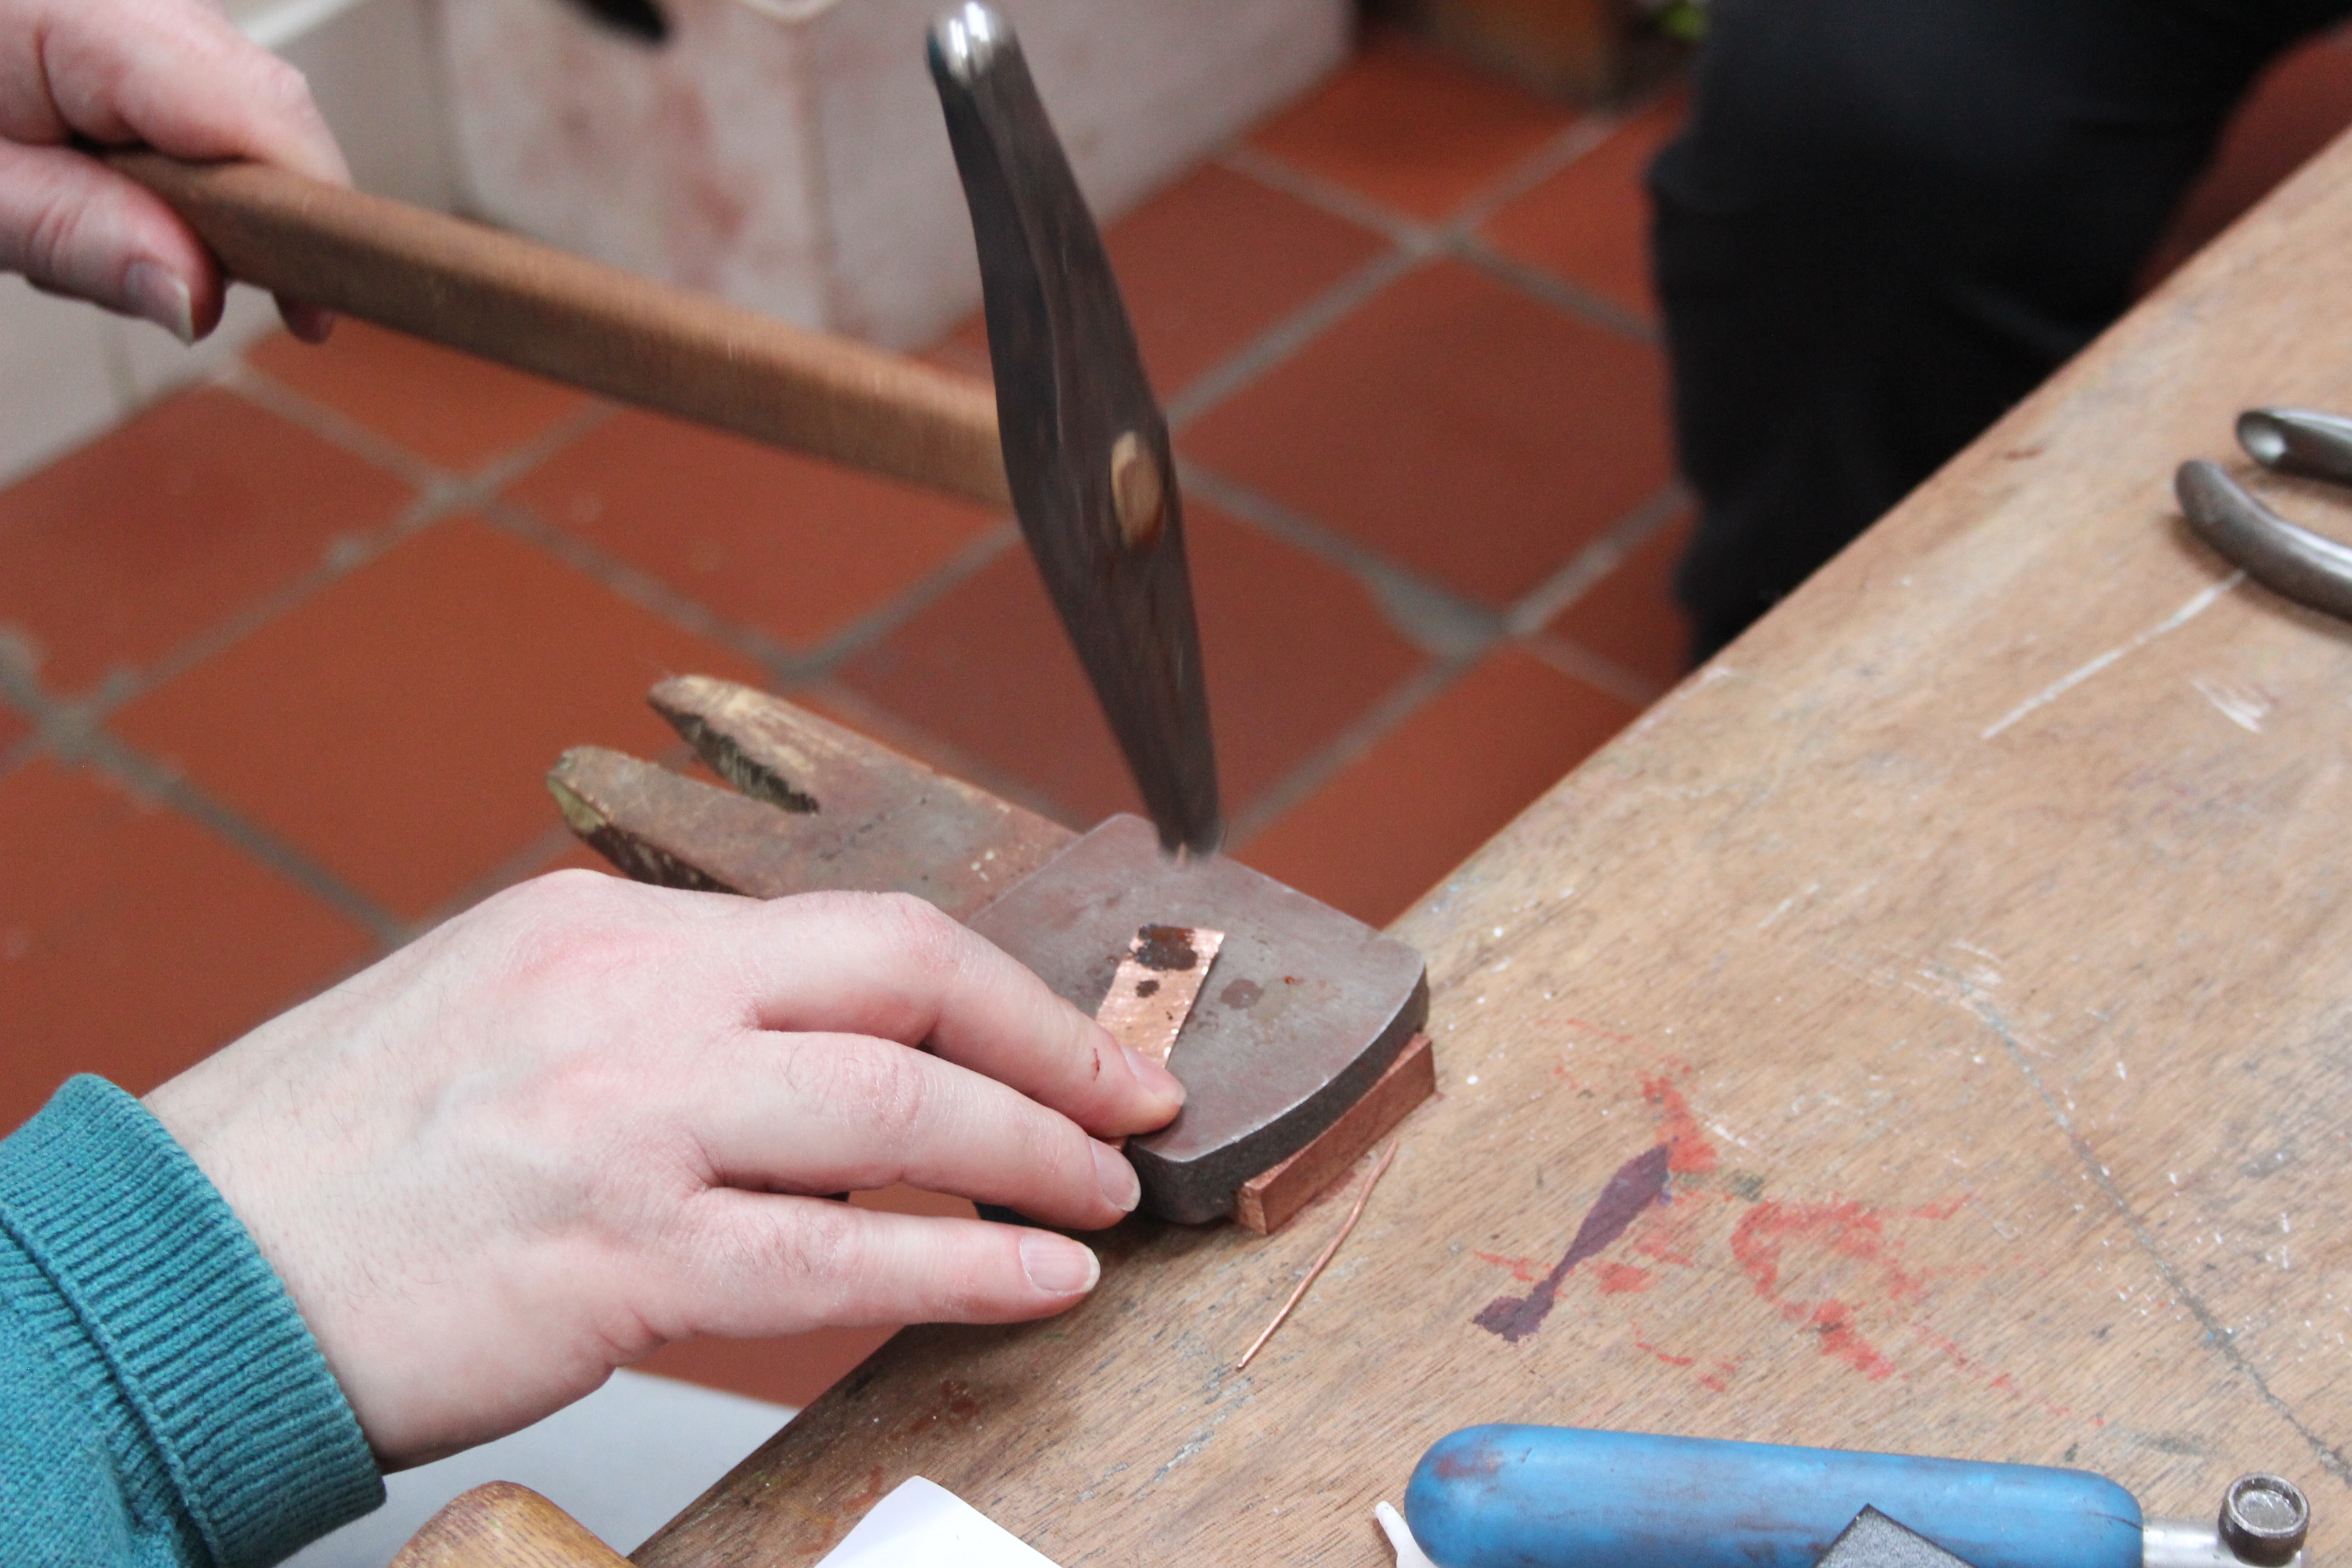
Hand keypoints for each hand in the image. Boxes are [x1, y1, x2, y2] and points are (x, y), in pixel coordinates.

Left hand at [0, 0, 349, 339]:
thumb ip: (77, 236)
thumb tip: (194, 296)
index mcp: (83, 10)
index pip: (260, 110)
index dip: (309, 214)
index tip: (309, 308)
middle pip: (264, 106)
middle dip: (247, 210)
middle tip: (166, 277)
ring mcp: (137, 1)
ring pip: (236, 106)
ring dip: (199, 189)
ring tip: (84, 210)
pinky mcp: (128, 17)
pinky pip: (189, 91)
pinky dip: (163, 156)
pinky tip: (91, 173)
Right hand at [145, 873, 1184, 1467]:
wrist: (178, 1270)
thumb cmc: (343, 1160)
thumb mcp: (502, 1016)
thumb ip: (662, 1019)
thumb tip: (826, 1065)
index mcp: (599, 926)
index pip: (847, 926)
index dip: (984, 979)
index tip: (1063, 1028)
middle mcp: (625, 994)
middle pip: (899, 973)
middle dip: (1046, 1037)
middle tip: (1131, 1096)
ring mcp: (624, 1119)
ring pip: (894, 1104)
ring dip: (1033, 1148)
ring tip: (1102, 1197)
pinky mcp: (615, 1257)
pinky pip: (838, 1253)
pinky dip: (964, 1264)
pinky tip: (1035, 1280)